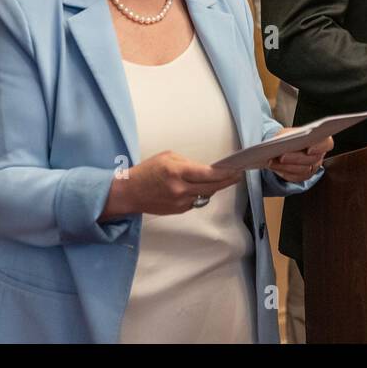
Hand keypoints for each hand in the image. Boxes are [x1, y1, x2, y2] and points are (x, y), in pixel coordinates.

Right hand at [101, 151, 242, 218]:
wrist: (129, 193)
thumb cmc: (147, 171)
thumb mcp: (167, 157)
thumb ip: (188, 163)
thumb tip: (205, 170)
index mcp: (177, 171)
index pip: (207, 174)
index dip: (224, 173)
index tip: (236, 170)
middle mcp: (180, 188)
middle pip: (211, 187)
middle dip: (226, 181)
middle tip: (237, 176)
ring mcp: (179, 202)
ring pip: (205, 195)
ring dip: (213, 188)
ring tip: (221, 180)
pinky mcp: (178, 210)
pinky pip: (195, 201)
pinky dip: (199, 194)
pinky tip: (198, 188)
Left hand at [266, 130, 333, 182]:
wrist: (283, 145)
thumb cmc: (289, 137)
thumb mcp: (289, 132)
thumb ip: (291, 136)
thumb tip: (285, 142)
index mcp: (321, 140)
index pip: (327, 144)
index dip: (320, 147)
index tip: (309, 149)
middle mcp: (319, 155)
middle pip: (312, 159)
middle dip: (295, 158)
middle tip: (281, 156)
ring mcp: (313, 167)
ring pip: (303, 170)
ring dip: (286, 166)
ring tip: (272, 162)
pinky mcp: (304, 176)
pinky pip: (296, 177)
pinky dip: (284, 172)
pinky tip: (274, 167)